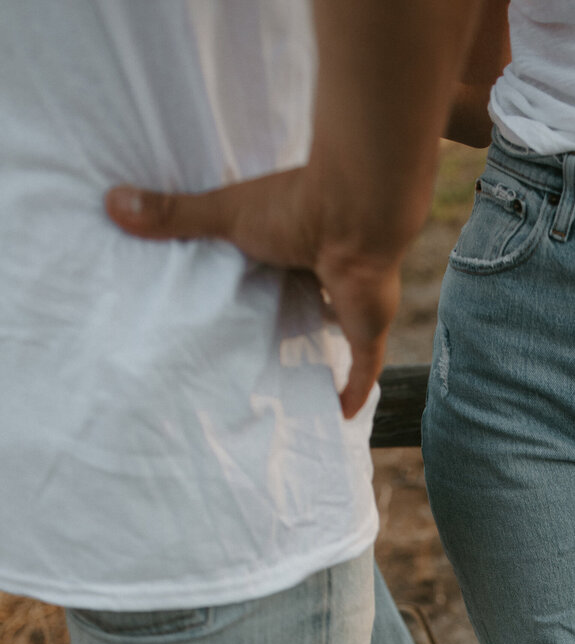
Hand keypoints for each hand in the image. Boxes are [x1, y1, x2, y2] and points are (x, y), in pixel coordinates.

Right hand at [106, 171, 399, 419]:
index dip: (265, 281)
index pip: (278, 267)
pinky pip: (364, 370)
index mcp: (296, 241)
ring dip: (322, 351)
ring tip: (293, 381)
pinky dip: (355, 391)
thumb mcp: (226, 215)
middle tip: (262, 347)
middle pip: (308, 301)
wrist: (354, 217)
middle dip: (292, 318)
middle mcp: (328, 272)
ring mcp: (353, 303)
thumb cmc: (294, 209)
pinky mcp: (366, 331)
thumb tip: (111, 202)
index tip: (242, 301)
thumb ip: (174, 215)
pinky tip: (341, 414)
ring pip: (337, 331)